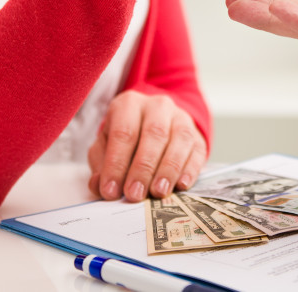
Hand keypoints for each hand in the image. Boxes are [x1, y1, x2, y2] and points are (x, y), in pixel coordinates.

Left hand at [87, 90, 206, 201]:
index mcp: (129, 104)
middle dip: (143, 168)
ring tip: (158, 192)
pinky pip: (197, 151)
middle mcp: (157, 106)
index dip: (116, 164)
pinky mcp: (197, 136)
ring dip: (168, 170)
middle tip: (135, 194)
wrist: (156, 124)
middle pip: (154, 135)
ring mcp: (181, 118)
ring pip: (179, 140)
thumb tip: (100, 187)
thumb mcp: (106, 144)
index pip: (123, 133)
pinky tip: (181, 185)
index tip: (111, 190)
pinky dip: (190, 169)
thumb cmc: (126, 137)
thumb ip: (101, 164)